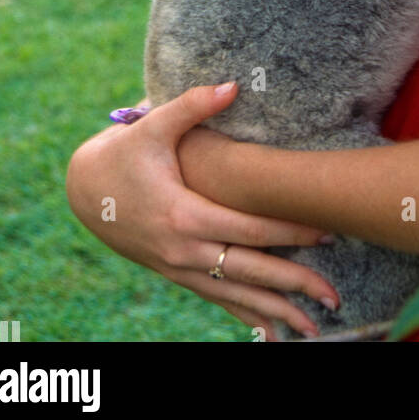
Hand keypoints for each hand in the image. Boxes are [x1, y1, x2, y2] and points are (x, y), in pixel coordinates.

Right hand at [65, 82, 340, 339]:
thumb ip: (193, 106)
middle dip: (293, 284)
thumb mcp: (153, 126)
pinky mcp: (176, 273)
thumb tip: (233, 85)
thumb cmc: (123, 153)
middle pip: (249, 271)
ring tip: (314, 330)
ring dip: (275, 312)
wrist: (84, 190)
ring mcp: (179, 267)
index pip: (248, 228)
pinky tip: (271, 334)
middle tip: (334, 295)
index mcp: (183, 215)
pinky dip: (245, 316)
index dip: (289, 230)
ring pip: (234, 296)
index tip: (327, 232)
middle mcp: (183, 250)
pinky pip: (217, 299)